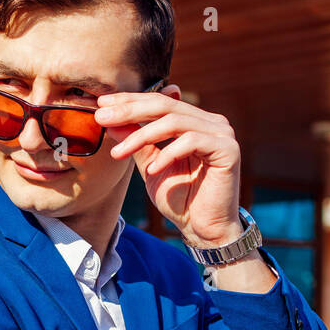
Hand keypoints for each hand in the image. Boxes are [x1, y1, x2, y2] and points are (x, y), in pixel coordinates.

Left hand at [94, 87, 239, 245]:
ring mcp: (221, 133)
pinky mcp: (228, 149)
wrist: (204, 229)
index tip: (101, 104)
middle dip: (130, 110)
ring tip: (119, 153)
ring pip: (174, 122)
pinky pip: (192, 141)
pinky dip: (167, 154)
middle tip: (102, 117)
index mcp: (193, 121)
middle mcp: (210, 122)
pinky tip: (152, 170)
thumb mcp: (150, 167)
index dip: (129, 101)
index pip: (158, 102)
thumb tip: (110, 121)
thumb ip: (136, 143)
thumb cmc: (180, 200)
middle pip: (164, 105)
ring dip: (141, 136)